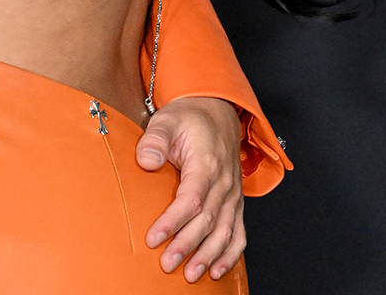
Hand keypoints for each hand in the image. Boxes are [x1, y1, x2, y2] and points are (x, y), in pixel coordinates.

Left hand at [137, 97, 245, 281]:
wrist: (216, 111)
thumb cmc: (189, 117)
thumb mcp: (167, 119)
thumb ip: (155, 139)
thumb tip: (146, 161)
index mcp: (206, 163)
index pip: (190, 199)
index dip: (172, 221)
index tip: (154, 238)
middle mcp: (224, 183)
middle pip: (206, 221)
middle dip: (187, 246)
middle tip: (167, 264)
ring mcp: (232, 194)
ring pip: (224, 231)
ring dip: (209, 256)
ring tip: (191, 275)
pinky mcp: (235, 201)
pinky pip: (238, 232)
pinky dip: (231, 253)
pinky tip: (217, 269)